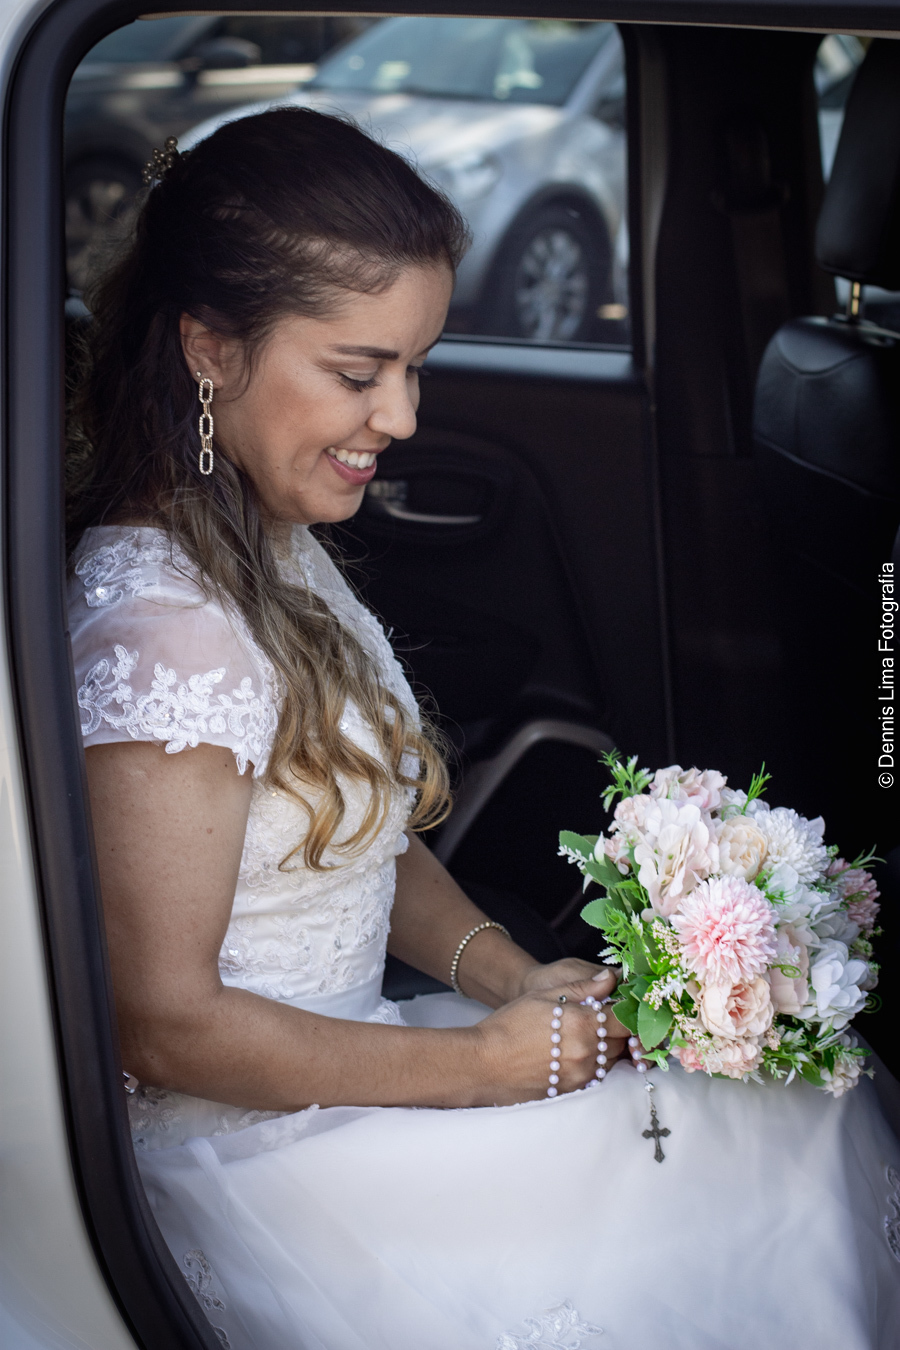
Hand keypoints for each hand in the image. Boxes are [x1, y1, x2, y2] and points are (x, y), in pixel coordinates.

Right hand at [471, 965, 630, 1105]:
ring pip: (612, 1061)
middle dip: (619, 1029)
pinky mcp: (573, 1091)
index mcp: (584, 1024)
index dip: (628, 1010)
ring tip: (587, 1036)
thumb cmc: (510, 1025)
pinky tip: (577, 1055)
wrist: (484, 1063)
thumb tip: (610, 978)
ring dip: (609, 1049)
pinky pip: (597, 1077)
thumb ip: (582, 988)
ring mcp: (582, 1076)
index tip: (623, 1005)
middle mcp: (588, 1054)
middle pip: (623, 1042)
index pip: (626, 1019)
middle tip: (605, 1018)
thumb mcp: (544, 996)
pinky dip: (595, 1065)